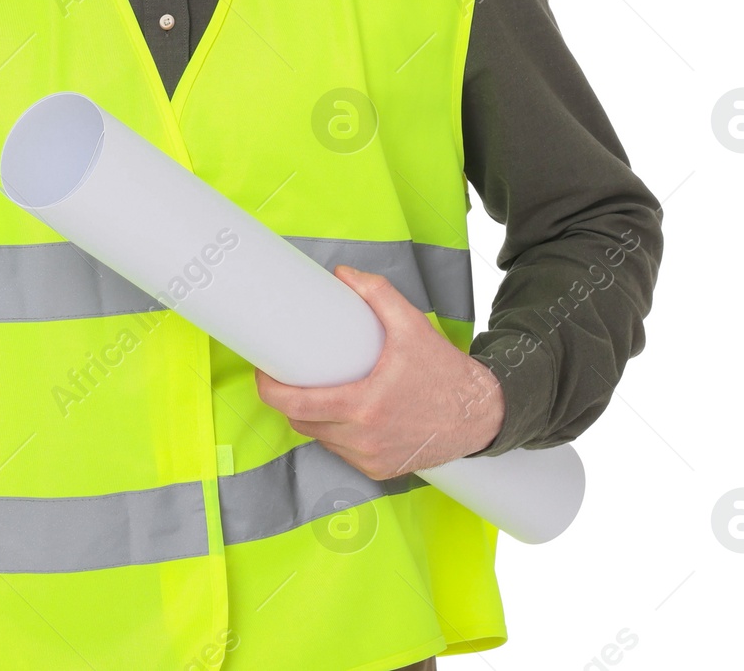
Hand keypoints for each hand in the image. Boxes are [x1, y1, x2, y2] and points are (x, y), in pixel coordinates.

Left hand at [253, 264, 504, 479]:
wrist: (480, 415)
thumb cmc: (444, 372)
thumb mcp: (412, 325)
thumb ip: (377, 294)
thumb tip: (342, 274)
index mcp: (364, 406)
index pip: (297, 404)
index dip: (270, 390)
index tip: (263, 372)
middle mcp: (364, 439)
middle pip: (302, 421)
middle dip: (289, 399)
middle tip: (286, 375)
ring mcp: (372, 459)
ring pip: (320, 438)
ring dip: (311, 417)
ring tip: (313, 390)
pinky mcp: (381, 470)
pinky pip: (342, 452)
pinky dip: (335, 434)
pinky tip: (339, 415)